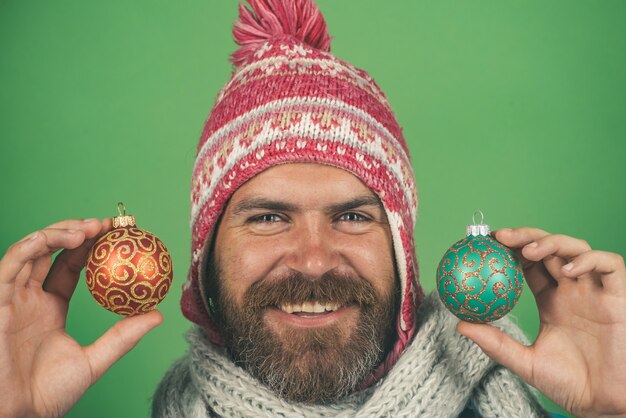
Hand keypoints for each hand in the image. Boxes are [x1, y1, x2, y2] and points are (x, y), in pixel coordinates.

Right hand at [0, 219, 162, 417]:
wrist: (18, 415)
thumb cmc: (48, 394)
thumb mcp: (94, 360)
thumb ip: (122, 337)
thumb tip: (157, 316)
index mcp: (50, 307)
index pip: (70, 265)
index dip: (91, 245)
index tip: (117, 233)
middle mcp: (29, 297)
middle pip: (51, 250)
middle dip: (77, 230)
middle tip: (106, 224)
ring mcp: (12, 297)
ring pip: (31, 250)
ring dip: (58, 233)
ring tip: (88, 230)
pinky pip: (9, 266)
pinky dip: (30, 246)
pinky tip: (55, 239)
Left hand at [457, 227, 625, 417]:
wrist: (606, 404)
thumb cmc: (570, 385)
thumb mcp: (526, 362)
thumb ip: (496, 343)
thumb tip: (460, 325)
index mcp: (551, 300)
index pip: (528, 263)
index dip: (509, 249)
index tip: (484, 244)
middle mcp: (572, 289)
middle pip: (548, 248)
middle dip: (525, 236)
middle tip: (500, 237)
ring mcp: (595, 290)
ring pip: (576, 248)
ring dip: (552, 242)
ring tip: (528, 251)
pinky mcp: (620, 297)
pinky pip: (610, 265)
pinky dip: (589, 260)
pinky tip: (567, 271)